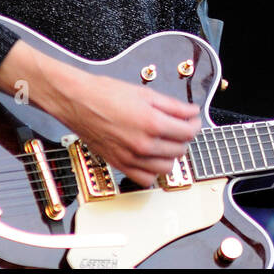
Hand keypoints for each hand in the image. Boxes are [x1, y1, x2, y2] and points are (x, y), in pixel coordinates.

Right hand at [59, 72, 201, 186]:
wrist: (78, 101)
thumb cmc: (105, 94)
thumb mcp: (145, 93)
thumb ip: (173, 106)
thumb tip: (191, 112)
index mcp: (152, 123)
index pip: (188, 132)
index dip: (195, 124)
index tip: (193, 119)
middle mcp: (143, 144)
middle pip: (180, 150)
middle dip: (184, 137)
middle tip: (180, 127)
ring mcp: (131, 158)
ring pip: (166, 168)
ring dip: (171, 155)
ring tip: (166, 142)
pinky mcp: (119, 165)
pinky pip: (145, 179)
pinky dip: (152, 172)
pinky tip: (151, 158)